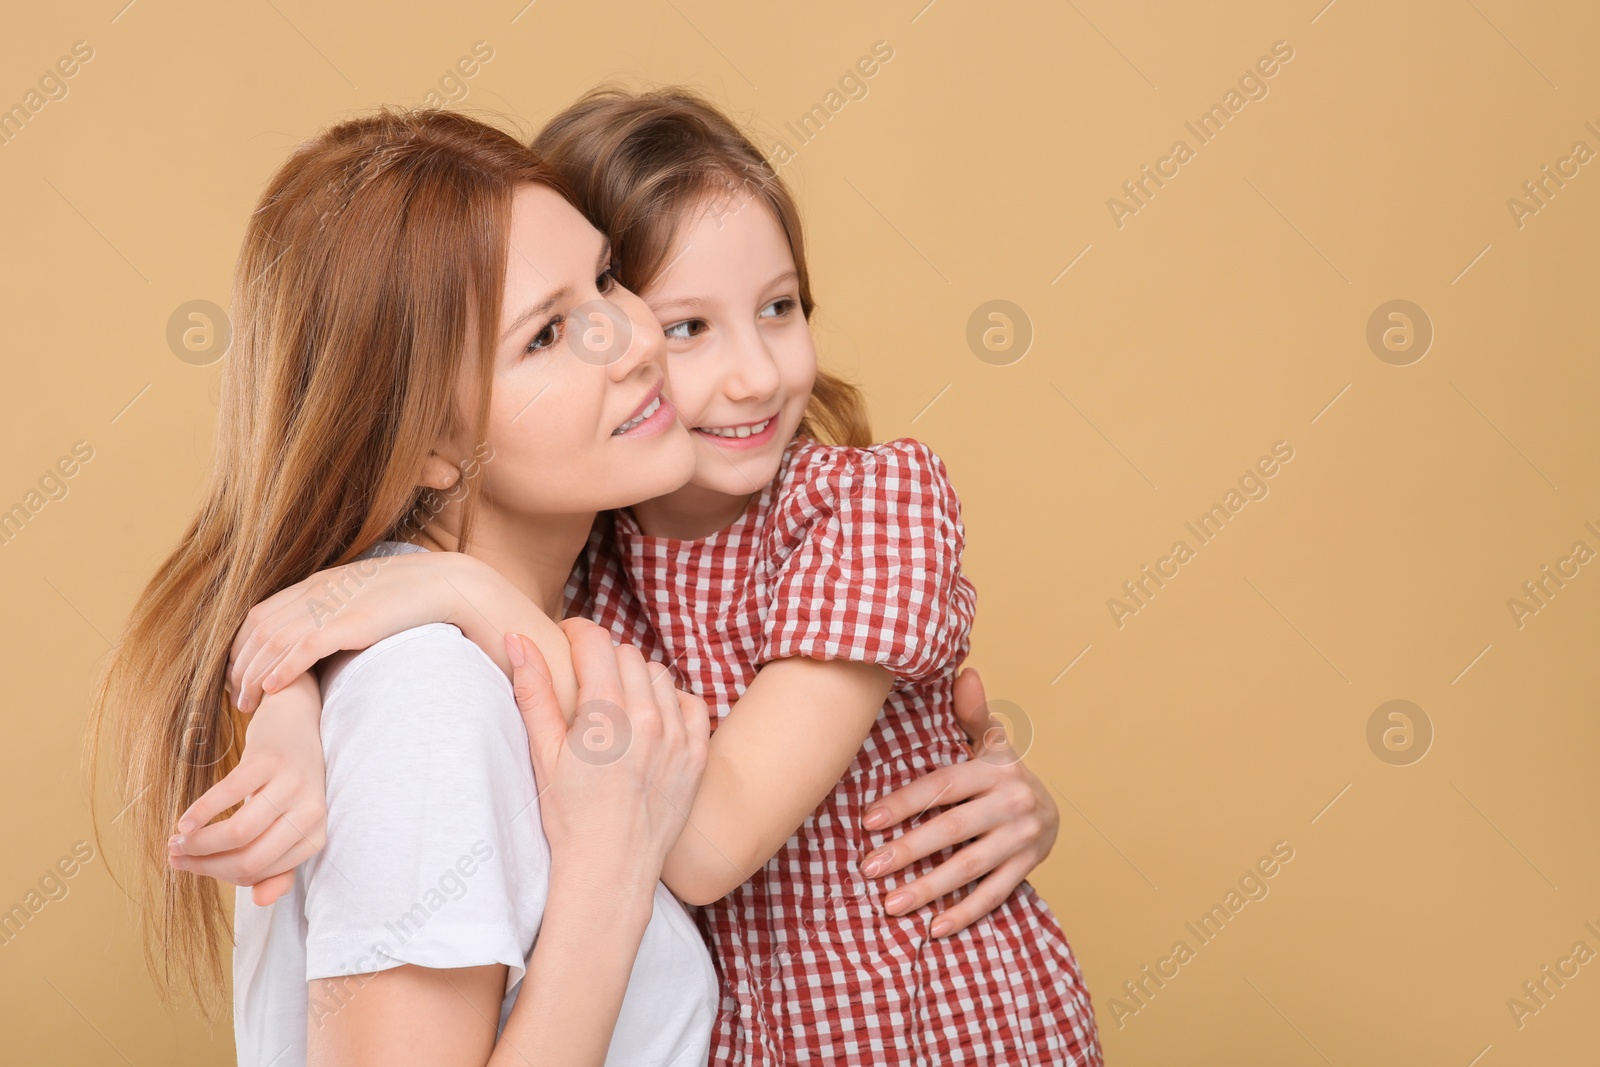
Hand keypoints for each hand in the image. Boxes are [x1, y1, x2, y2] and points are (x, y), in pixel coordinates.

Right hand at [169, 671, 326, 905]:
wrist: (297, 719)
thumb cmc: (288, 781)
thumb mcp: (289, 824)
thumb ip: (279, 866)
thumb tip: (261, 902)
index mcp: (315, 835)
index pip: (260, 872)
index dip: (221, 875)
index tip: (193, 867)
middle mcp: (310, 812)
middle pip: (248, 859)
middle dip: (205, 865)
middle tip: (176, 858)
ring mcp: (291, 784)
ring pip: (237, 833)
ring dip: (198, 843)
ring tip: (176, 842)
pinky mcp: (268, 760)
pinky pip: (227, 795)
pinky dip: (200, 814)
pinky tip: (184, 822)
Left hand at [227, 550, 488, 712]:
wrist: (442, 583)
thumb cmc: (405, 595)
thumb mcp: (358, 598)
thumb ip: (332, 612)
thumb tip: (315, 640)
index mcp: (315, 586)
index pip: (259, 616)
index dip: (242, 648)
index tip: (239, 674)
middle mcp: (315, 593)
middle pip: (258, 631)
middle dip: (240, 667)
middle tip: (237, 698)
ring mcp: (332, 607)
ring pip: (273, 642)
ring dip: (254, 675)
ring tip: (248, 703)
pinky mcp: (351, 624)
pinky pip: (306, 647)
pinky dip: (284, 667)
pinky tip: (273, 687)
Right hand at [507, 619, 709, 882]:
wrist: (611, 869)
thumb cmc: (569, 816)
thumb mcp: (543, 754)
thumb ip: (534, 692)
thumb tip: (518, 639)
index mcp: (606, 715)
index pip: (597, 641)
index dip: (577, 634)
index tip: (567, 642)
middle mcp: (648, 719)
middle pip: (628, 654)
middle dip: (603, 659)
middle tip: (586, 680)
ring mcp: (678, 737)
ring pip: (659, 676)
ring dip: (636, 680)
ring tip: (616, 705)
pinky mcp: (697, 755)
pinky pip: (691, 704)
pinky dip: (671, 704)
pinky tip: (650, 722)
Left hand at [859, 667, 1060, 936]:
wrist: (1050, 809)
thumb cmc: (1000, 773)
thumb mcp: (989, 741)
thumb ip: (971, 713)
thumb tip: (965, 671)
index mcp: (995, 768)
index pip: (942, 786)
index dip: (904, 803)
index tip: (867, 822)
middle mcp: (1012, 803)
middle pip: (953, 829)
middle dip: (908, 850)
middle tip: (869, 868)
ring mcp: (1023, 839)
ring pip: (970, 867)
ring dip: (929, 889)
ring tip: (890, 904)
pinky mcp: (1028, 867)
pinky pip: (994, 895)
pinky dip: (963, 913)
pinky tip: (931, 929)